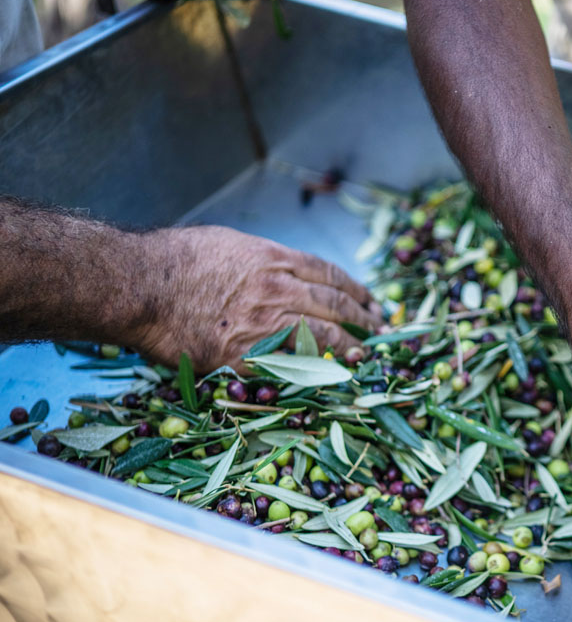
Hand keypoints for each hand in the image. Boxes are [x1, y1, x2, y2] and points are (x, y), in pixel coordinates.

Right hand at [130, 226, 378, 369]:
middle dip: (364, 319)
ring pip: (324, 336)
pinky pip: (291, 366)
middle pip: (336, 305)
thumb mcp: (229, 244)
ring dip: (352, 346)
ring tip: (368, 354)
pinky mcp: (246, 356)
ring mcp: (266, 323)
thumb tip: (280, 271)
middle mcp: (280, 289)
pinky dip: (316, 372)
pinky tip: (332, 377)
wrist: (140, 285)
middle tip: (381, 329)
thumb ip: (262, 259)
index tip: (370, 300)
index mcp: (276, 259)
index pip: (330, 275)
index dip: (356, 290)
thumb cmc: (175, 259)